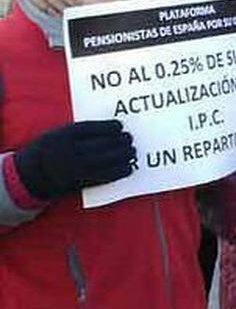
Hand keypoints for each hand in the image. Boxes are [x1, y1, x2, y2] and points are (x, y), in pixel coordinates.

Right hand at [12, 120, 134, 199]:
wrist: (30, 176)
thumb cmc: (48, 150)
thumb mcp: (55, 134)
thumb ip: (77, 131)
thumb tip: (109, 128)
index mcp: (60, 137)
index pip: (90, 129)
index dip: (107, 127)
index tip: (120, 126)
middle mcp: (67, 152)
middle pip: (100, 145)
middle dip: (119, 142)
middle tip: (130, 139)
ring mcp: (73, 169)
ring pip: (104, 161)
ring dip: (122, 156)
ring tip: (132, 151)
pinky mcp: (78, 183)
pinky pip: (102, 177)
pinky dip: (118, 172)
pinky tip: (129, 167)